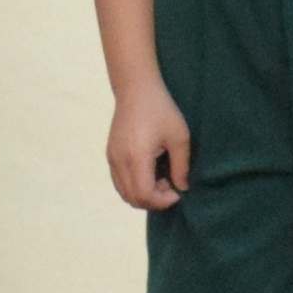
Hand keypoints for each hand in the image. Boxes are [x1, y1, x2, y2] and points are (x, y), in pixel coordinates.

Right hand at [108, 81, 191, 210]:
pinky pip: (119, 181)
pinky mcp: (110, 154)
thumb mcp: (179, 138)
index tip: (178, 193)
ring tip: (163, 179)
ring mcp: (111, 158)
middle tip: (172, 187)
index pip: (143, 195)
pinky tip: (152, 173)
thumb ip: (181, 166)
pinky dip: (135, 186)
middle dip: (154, 201)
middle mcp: (118, 161)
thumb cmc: (161, 111)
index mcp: (136, 157)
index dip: (162, 201)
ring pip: (123, 192)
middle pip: (132, 198)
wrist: (136, 91)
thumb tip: (182, 188)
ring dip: (144, 194)